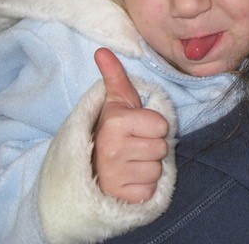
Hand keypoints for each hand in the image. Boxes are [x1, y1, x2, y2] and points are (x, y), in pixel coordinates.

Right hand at [93, 47, 168, 202]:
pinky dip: (143, 187)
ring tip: (130, 163)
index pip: (162, 126)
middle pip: (162, 148)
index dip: (153, 127)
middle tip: (133, 147)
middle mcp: (113, 149)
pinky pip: (150, 189)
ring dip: (148, 167)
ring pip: (157, 169)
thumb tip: (102, 50)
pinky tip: (129, 180)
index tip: (136, 130)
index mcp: (115, 123)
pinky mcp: (122, 197)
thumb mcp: (115, 103)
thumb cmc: (111, 132)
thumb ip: (114, 77)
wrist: (86, 170)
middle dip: (151, 147)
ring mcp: (116, 176)